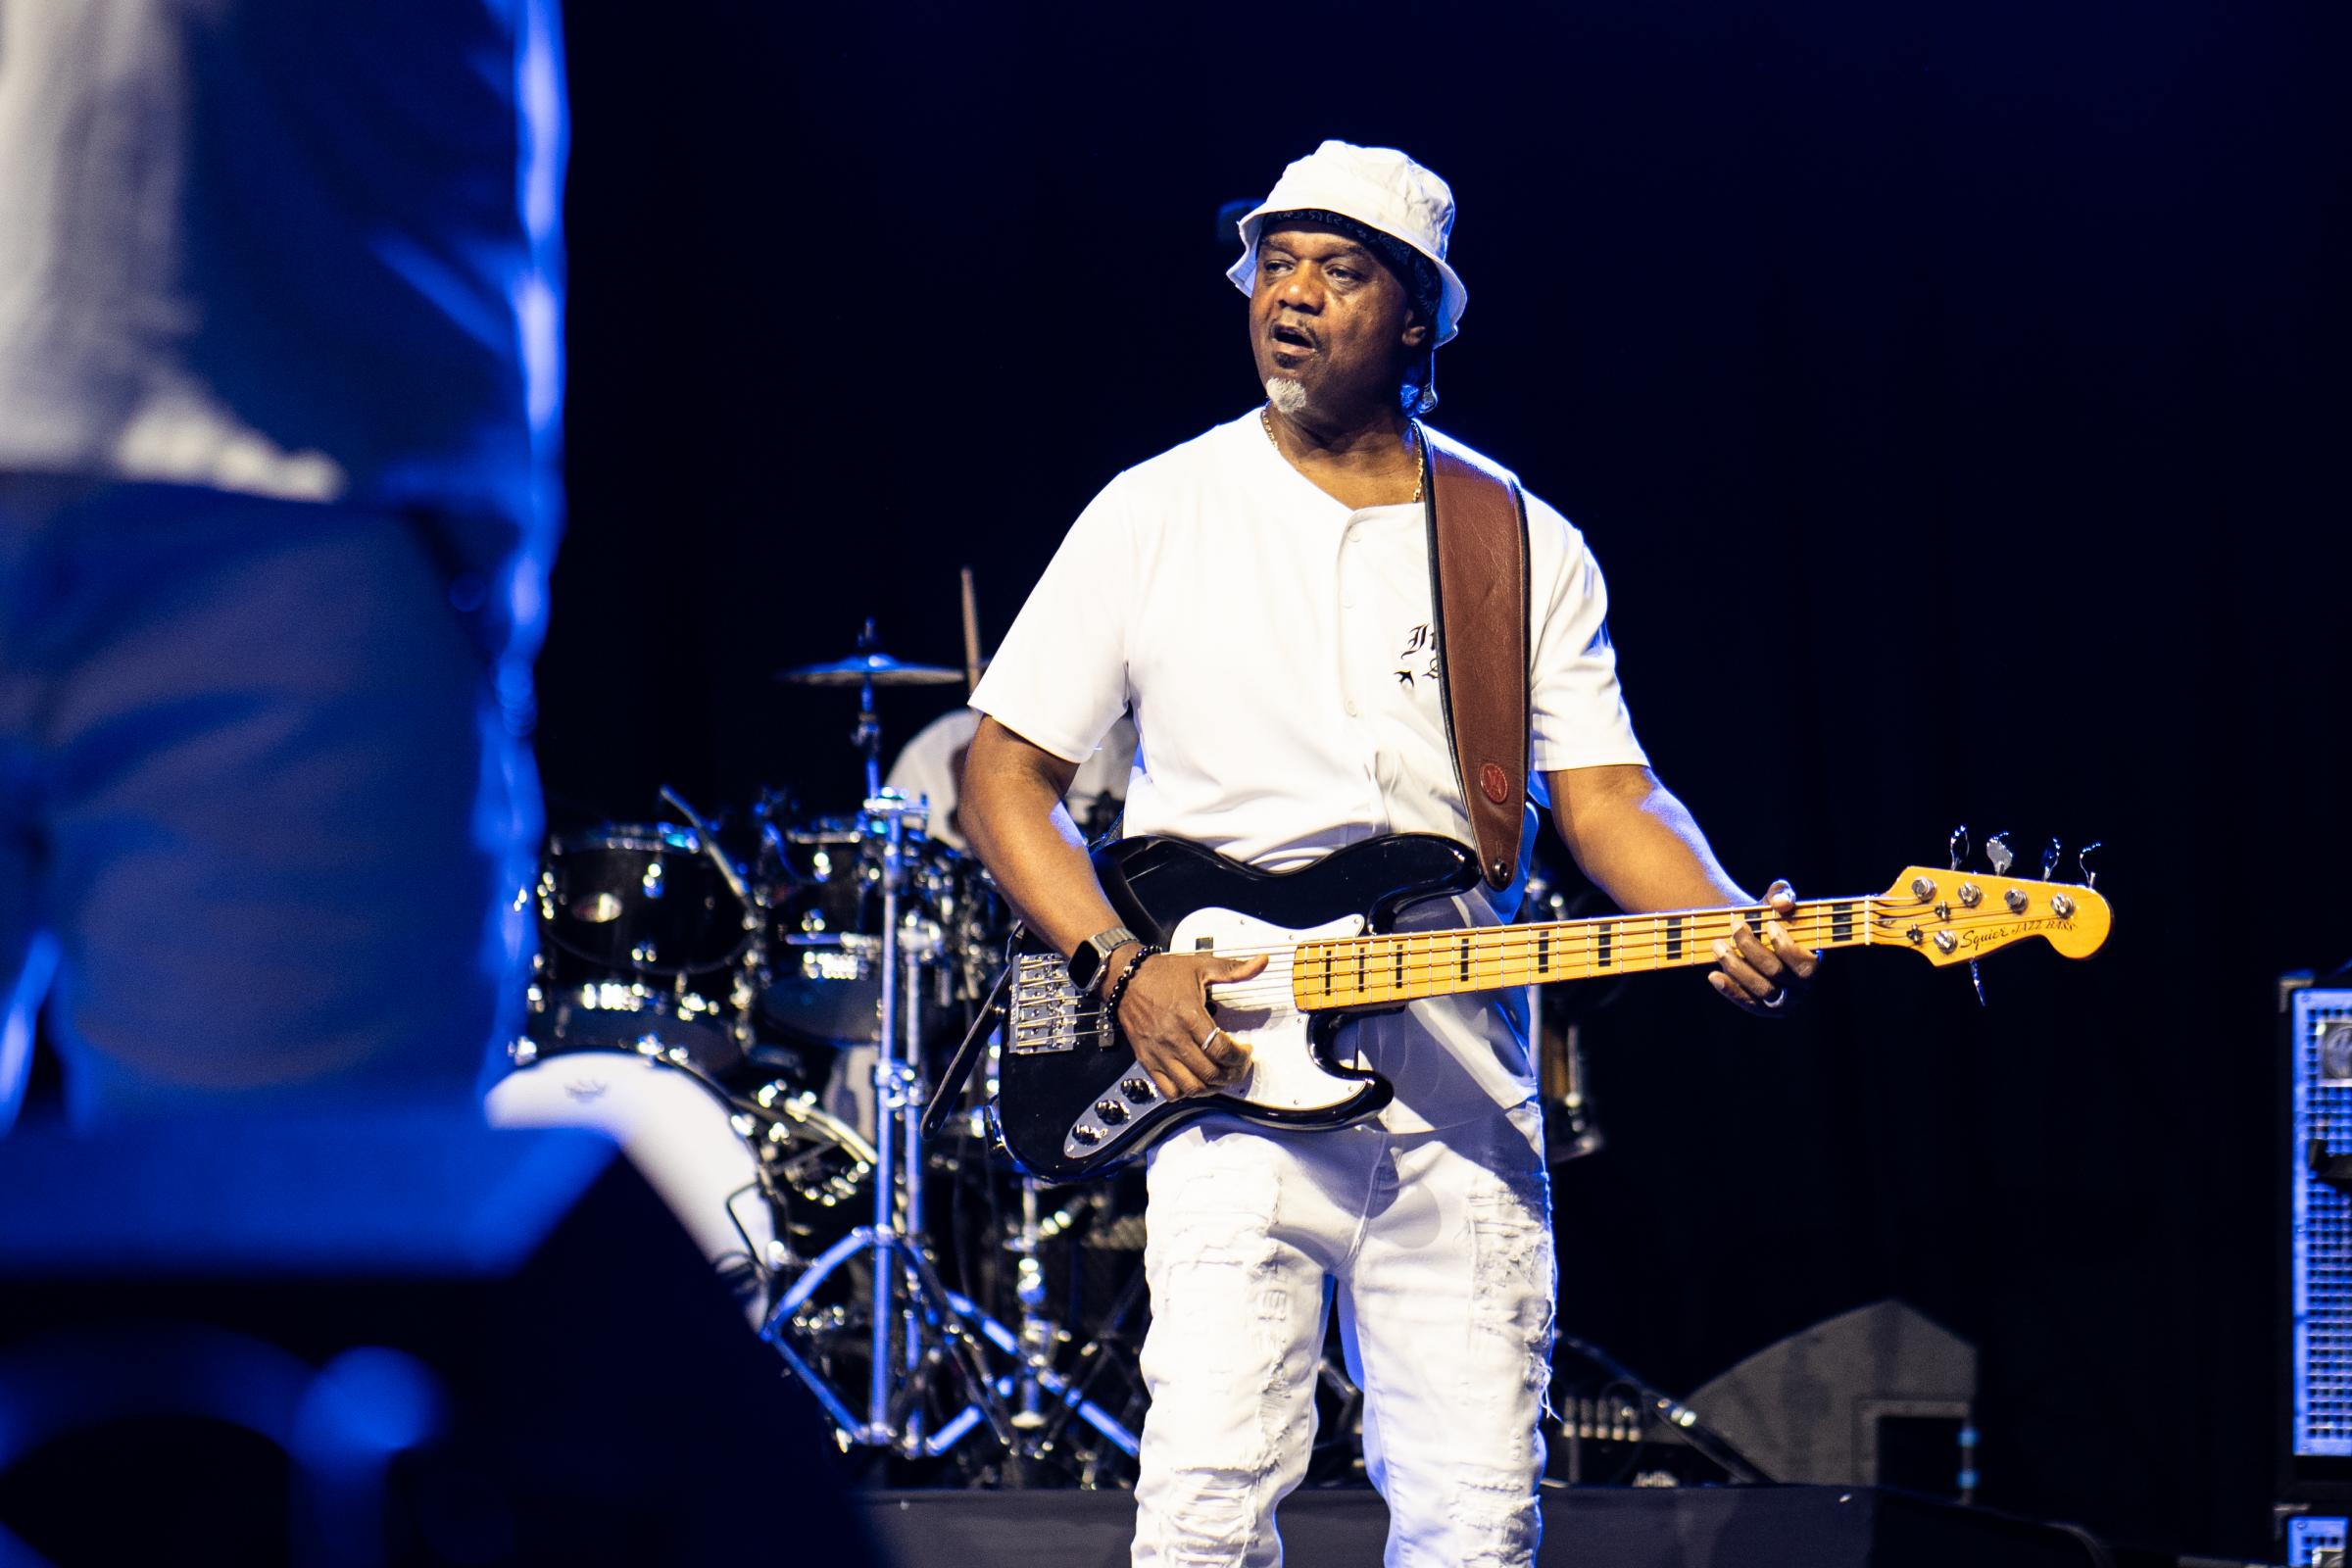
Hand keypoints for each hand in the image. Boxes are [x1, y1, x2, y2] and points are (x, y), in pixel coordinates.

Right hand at [1110, 946, 1268, 1097]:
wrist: (1126, 978)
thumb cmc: (1162, 973)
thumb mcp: (1201, 965)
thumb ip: (1234, 969)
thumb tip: (1261, 963)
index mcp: (1189, 1015)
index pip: (1220, 1049)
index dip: (1240, 1056)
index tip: (1246, 1051)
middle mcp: (1173, 1037)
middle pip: (1210, 1072)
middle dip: (1232, 1074)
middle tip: (1238, 1066)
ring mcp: (1159, 1052)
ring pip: (1191, 1086)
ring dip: (1212, 1087)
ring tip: (1220, 1076)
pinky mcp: (1147, 1060)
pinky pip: (1168, 1090)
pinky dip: (1185, 1093)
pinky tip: (1195, 1081)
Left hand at [1707, 880, 1819, 1017]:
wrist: (1751, 938)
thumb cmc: (1769, 919)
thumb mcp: (1776, 902)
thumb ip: (1782, 894)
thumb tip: (1781, 902)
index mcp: (1812, 965)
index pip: (1803, 964)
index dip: (1785, 945)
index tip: (1767, 924)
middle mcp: (1800, 989)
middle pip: (1775, 972)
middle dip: (1751, 948)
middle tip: (1734, 925)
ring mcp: (1781, 1002)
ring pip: (1760, 989)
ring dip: (1736, 966)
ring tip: (1717, 944)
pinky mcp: (1761, 1008)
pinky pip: (1746, 1002)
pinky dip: (1729, 989)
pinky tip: (1713, 975)